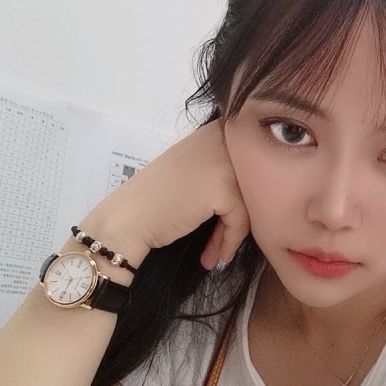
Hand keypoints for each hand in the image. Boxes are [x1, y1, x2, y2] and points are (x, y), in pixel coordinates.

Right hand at [82, 120, 249, 269]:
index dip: (245, 191)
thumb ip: (222, 167)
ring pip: (249, 202)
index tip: (231, 217)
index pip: (250, 160)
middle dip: (240, 215)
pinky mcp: (222, 188)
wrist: (126, 221)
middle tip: (224, 240)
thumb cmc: (158, 200)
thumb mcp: (194, 170)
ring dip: (234, 232)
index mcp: (215, 129)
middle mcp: (221, 139)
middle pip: (252, 182)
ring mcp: (222, 162)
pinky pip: (240, 220)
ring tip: (217, 252)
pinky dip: (230, 241)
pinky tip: (217, 256)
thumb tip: (258, 188)